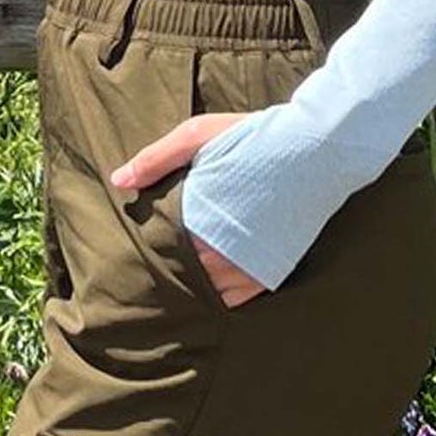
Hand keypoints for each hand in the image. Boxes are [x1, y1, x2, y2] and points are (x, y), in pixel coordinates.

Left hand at [110, 115, 268, 308]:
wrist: (317, 148)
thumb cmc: (254, 137)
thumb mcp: (198, 135)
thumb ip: (155, 159)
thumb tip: (118, 181)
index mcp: (197, 219)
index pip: (158, 249)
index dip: (146, 251)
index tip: (136, 251)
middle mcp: (220, 250)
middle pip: (179, 276)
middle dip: (166, 272)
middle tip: (151, 275)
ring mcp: (247, 265)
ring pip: (205, 292)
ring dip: (191, 288)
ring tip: (178, 284)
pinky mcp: (270, 271)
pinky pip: (234, 300)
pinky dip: (219, 298)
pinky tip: (209, 289)